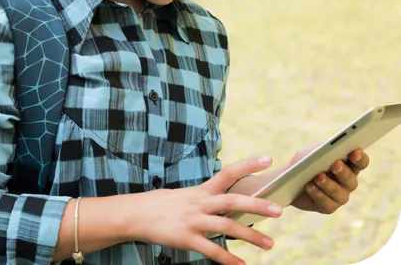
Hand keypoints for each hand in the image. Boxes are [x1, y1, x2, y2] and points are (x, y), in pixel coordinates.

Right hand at [140, 156, 282, 264]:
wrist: (135, 214)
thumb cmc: (163, 204)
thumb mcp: (186, 195)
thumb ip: (208, 199)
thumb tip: (231, 203)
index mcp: (201, 190)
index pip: (228, 173)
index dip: (248, 165)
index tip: (268, 160)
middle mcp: (199, 203)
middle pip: (232, 201)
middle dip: (257, 206)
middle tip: (279, 211)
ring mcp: (192, 221)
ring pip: (226, 227)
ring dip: (250, 236)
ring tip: (270, 244)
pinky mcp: (185, 239)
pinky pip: (211, 250)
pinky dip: (228, 259)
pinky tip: (242, 264)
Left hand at [290, 147, 369, 213]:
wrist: (288, 179)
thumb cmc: (304, 162)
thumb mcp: (311, 152)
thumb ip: (322, 149)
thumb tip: (330, 148)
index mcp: (348, 166)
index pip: (360, 163)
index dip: (360, 158)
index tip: (355, 152)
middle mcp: (348, 183)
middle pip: (351, 179)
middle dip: (343, 172)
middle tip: (335, 164)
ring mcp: (340, 196)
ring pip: (339, 193)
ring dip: (329, 184)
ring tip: (318, 177)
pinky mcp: (328, 207)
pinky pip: (326, 202)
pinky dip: (317, 193)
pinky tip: (309, 186)